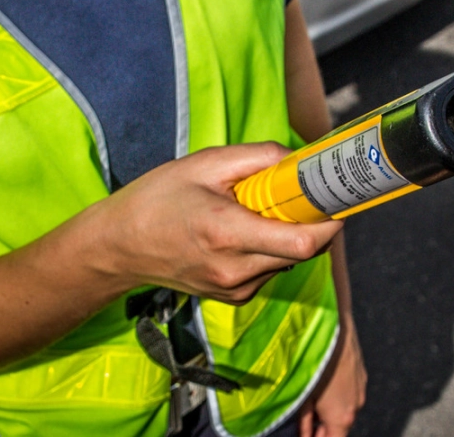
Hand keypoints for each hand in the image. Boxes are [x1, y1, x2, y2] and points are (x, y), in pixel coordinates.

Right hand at [90, 142, 342, 303]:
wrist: (118, 246)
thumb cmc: (157, 199)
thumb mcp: (205, 163)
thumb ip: (257, 157)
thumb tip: (297, 158)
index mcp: (229, 234)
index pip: (304, 242)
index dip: (329, 222)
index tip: (335, 198)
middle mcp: (236, 270)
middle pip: (304, 252)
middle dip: (312, 222)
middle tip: (302, 194)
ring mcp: (234, 288)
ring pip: (288, 260)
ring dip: (288, 234)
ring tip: (259, 209)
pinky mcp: (232, 296)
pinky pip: (269, 269)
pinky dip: (270, 247)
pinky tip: (243, 229)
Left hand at [299, 310, 366, 436]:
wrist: (332, 325)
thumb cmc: (314, 360)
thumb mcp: (303, 394)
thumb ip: (304, 421)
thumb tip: (303, 434)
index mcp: (342, 416)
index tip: (306, 435)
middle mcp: (356, 406)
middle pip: (340, 427)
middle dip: (323, 428)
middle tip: (305, 422)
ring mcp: (361, 389)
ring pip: (345, 409)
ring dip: (330, 411)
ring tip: (311, 400)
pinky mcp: (361, 374)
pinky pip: (349, 393)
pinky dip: (337, 396)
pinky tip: (323, 385)